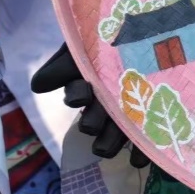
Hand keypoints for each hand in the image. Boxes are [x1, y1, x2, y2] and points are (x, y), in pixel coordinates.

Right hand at [32, 46, 149, 167]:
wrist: (158, 33)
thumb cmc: (118, 39)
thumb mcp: (88, 46)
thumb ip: (63, 65)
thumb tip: (37, 87)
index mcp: (89, 83)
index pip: (76, 96)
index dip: (77, 97)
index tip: (83, 94)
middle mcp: (106, 101)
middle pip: (93, 121)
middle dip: (92, 123)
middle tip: (93, 124)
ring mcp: (129, 114)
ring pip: (114, 135)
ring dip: (109, 141)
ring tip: (109, 147)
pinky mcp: (153, 123)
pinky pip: (144, 141)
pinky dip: (140, 153)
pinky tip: (138, 160)